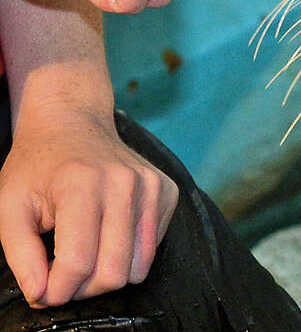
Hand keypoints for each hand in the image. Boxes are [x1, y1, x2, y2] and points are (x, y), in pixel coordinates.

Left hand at [0, 103, 178, 306]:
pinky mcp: (167, 191)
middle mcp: (124, 183)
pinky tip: (107, 235)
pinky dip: (128, 255)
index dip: (56, 290)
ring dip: (107, 275)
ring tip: (86, 258)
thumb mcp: (10, 206)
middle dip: (84, 289)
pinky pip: (152, 249)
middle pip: (114, 272)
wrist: (74, 122)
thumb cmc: (39, 165)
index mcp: (82, 184)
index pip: (78, 262)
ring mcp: (151, 186)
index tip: (43, 292)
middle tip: (64, 278)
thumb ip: (21, 255)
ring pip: (138, 268)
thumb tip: (41, 295)